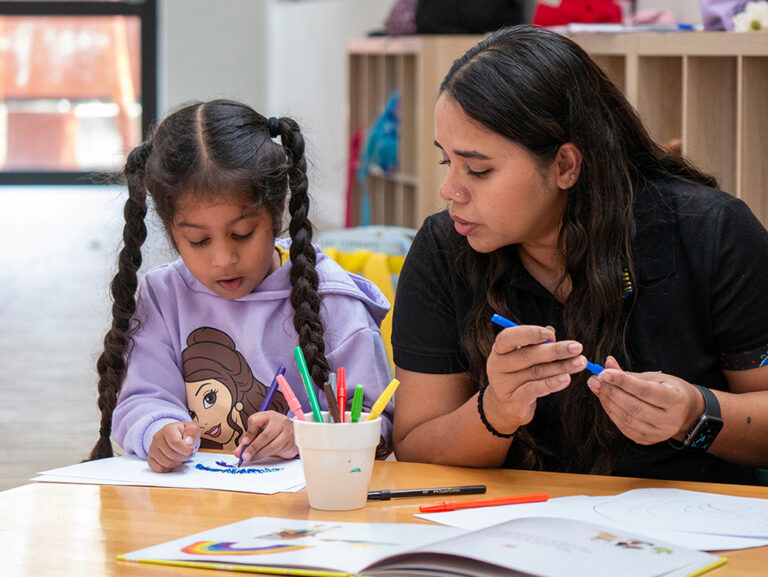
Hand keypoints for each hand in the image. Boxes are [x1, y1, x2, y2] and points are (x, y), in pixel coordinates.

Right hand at [148, 421, 198, 472]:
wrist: (175, 436)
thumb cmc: (185, 433)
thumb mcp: (193, 428)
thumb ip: (192, 432)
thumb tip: (188, 442)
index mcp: (168, 429)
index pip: (175, 443)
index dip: (186, 449)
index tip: (192, 449)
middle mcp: (157, 438)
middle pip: (172, 455)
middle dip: (184, 456)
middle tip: (187, 453)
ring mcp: (152, 449)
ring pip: (166, 463)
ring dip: (177, 462)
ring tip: (180, 456)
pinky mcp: (150, 458)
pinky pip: (159, 469)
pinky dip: (169, 468)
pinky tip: (173, 461)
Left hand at [234, 411, 297, 462]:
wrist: (293, 434)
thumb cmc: (273, 432)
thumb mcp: (260, 431)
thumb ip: (248, 441)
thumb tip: (238, 453)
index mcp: (268, 415)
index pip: (255, 420)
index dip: (249, 433)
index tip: (245, 442)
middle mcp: (279, 420)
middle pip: (265, 435)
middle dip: (253, 447)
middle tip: (245, 456)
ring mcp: (287, 430)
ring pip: (272, 445)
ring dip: (259, 454)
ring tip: (251, 458)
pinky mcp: (290, 440)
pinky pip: (277, 450)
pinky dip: (267, 455)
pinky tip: (261, 456)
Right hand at [483, 324, 586, 434]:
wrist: (505, 406)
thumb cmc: (519, 374)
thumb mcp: (523, 356)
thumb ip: (536, 344)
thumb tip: (552, 335)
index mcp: (499, 350)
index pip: (508, 337)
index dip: (529, 334)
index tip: (551, 335)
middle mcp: (497, 366)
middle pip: (527, 355)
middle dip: (555, 350)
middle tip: (577, 348)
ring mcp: (503, 385)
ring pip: (536, 372)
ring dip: (561, 367)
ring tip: (580, 362)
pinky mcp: (513, 402)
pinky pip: (533, 390)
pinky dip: (551, 384)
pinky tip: (566, 379)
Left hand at [587, 357, 704, 444]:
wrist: (686, 413)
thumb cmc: (670, 390)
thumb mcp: (655, 378)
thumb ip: (630, 374)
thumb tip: (607, 364)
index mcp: (676, 401)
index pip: (645, 391)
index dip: (622, 381)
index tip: (604, 372)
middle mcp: (669, 421)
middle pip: (633, 407)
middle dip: (610, 392)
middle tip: (596, 379)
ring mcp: (658, 434)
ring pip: (626, 418)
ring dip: (607, 401)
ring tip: (597, 387)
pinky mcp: (647, 440)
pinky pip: (624, 427)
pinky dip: (612, 412)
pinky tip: (606, 400)